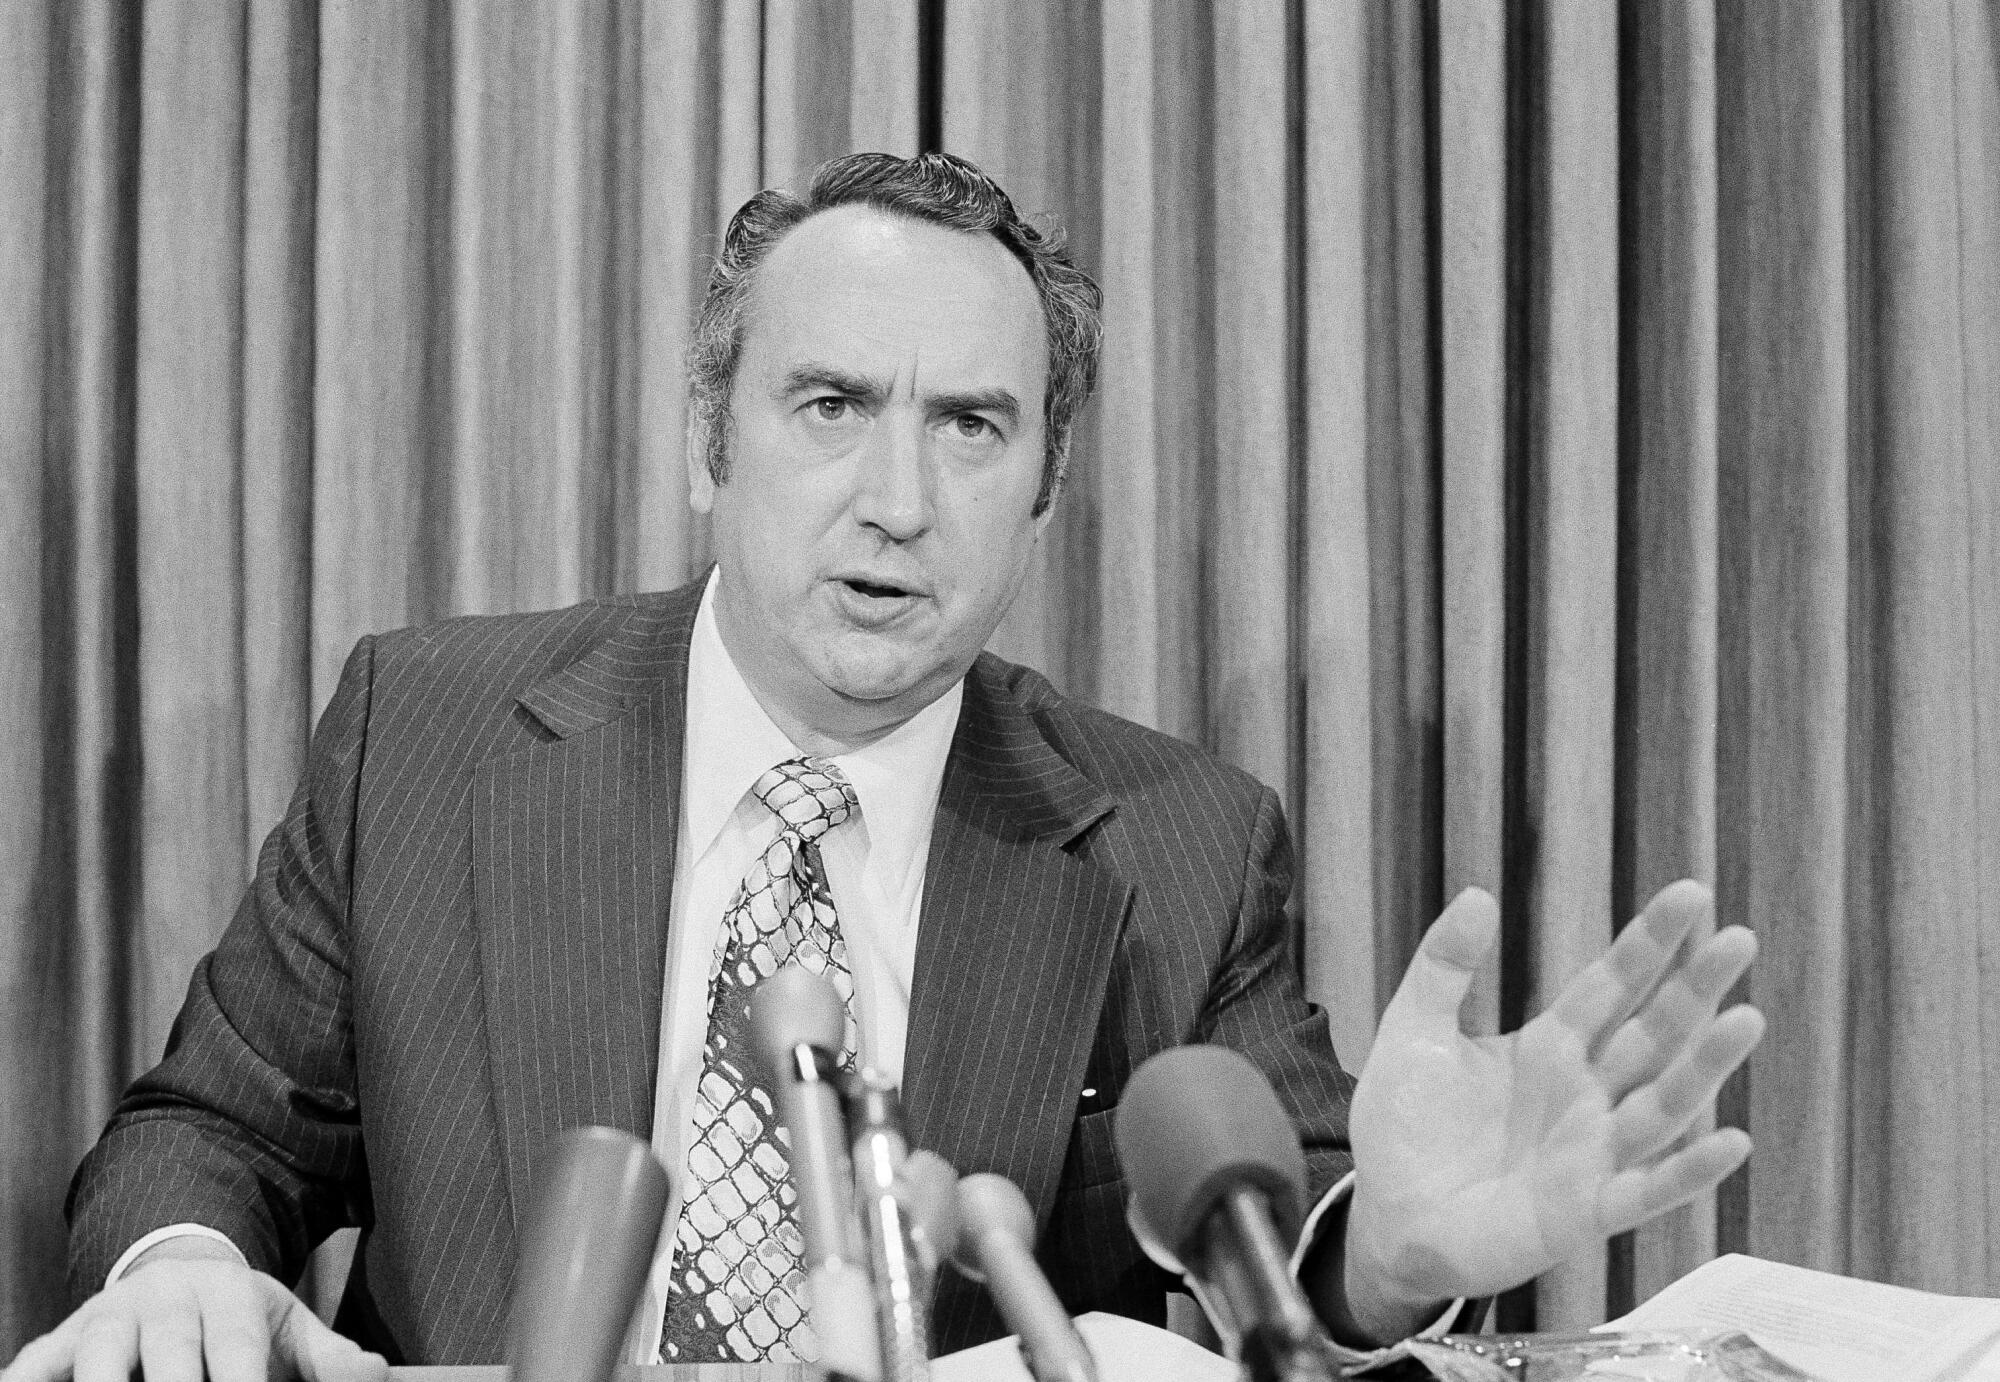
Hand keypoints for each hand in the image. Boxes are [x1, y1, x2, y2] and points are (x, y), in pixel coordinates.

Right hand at [2, 1241, 385, 1381]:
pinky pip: (38, 1362)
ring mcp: (109, 1318)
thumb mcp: (289, 1326)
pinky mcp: (62, 1338)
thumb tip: (376, 1374)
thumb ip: (329, 1356)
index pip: (237, 1352)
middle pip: (169, 1358)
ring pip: (97, 1357)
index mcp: (226, 1296)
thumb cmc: (238, 1316)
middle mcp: (164, 1302)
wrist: (180, 1270)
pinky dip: (30, 1380)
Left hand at [1340, 879, 1762, 1340]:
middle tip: (1741, 940)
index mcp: (1549, 1046)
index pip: (1611, 984)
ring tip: (1747, 1020)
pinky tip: (1730, 1141)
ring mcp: (1592, 1152)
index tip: (1692, 895)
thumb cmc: (1401, 1127)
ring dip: (1706, 1066)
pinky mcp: (1586, 1211)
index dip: (1650, 942)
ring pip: (1664, 1103)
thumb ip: (1444, 966)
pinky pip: (1648, 1189)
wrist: (1383, 1216)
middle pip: (1652, 1034)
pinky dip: (1690, 1171)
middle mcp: (1584, 1094)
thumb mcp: (1414, 1031)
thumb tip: (1478, 894)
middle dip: (1695, 989)